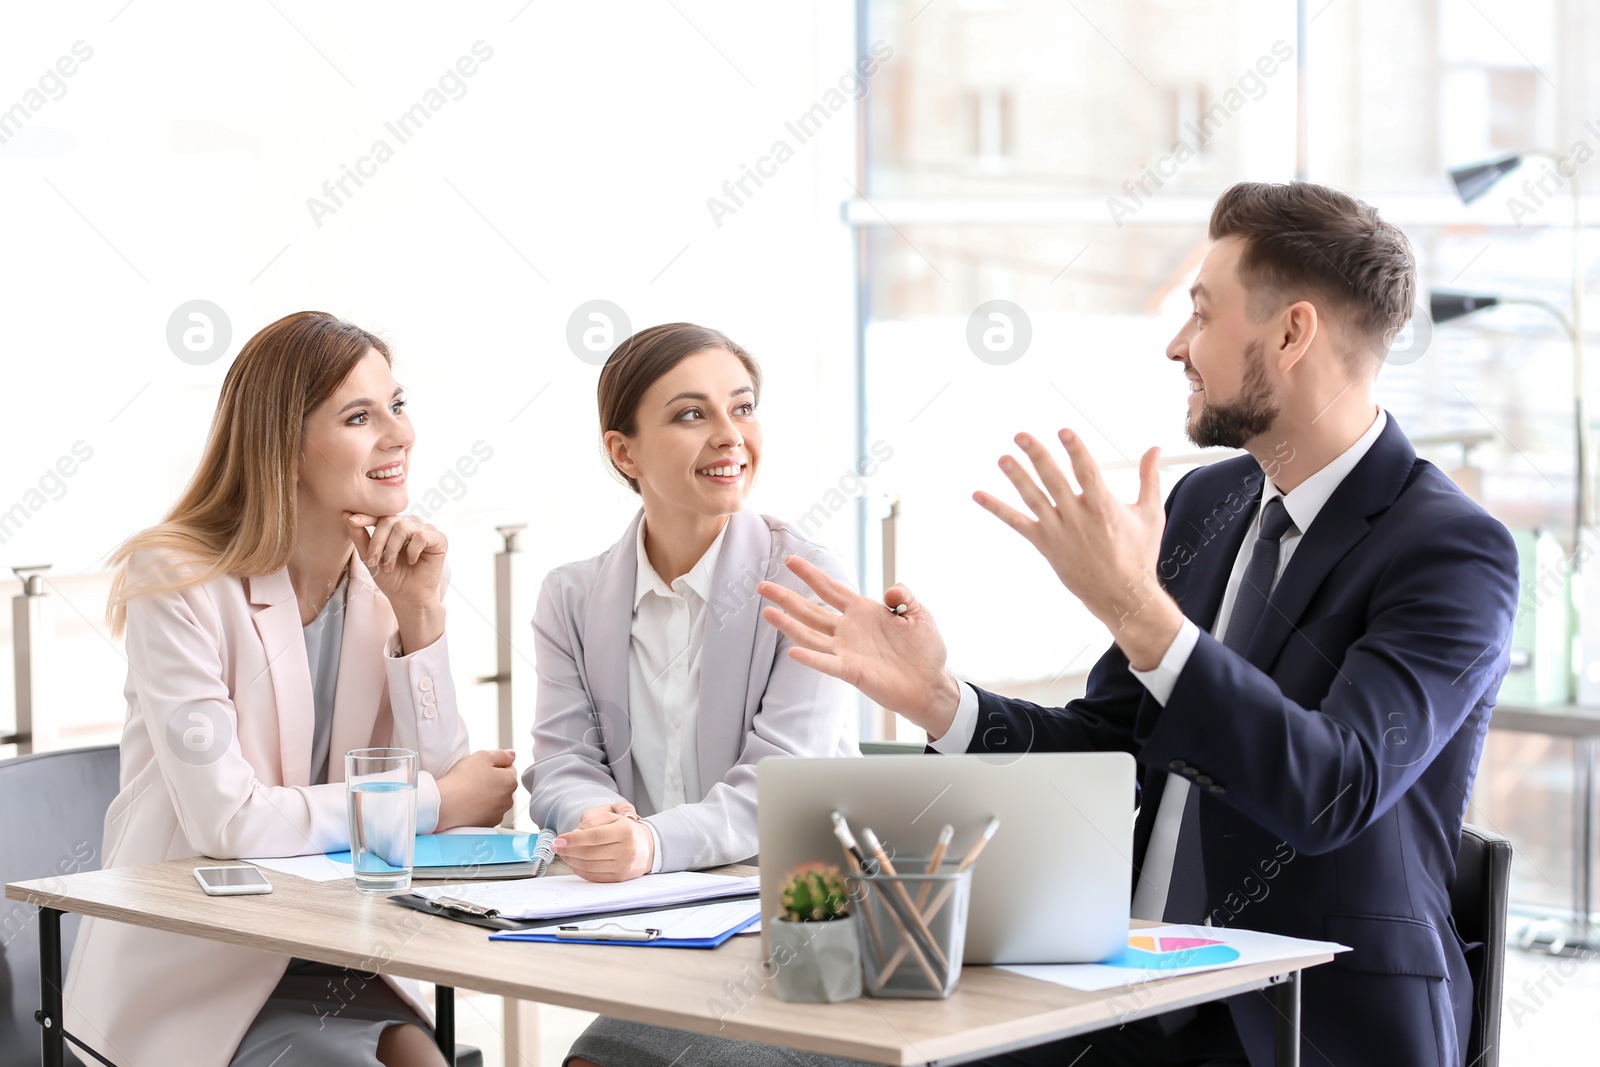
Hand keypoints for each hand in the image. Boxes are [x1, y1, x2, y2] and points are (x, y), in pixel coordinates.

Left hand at [346, 512, 446, 650]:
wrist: (407, 597)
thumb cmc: (391, 577)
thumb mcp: (369, 556)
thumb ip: (359, 536)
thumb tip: (346, 514)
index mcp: (396, 525)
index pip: (381, 515)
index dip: (367, 517)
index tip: (352, 520)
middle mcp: (411, 524)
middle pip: (390, 520)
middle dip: (378, 541)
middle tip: (374, 561)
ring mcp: (426, 530)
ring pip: (403, 526)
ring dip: (392, 549)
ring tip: (390, 565)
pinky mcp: (440, 539)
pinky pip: (421, 536)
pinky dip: (413, 550)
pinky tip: (413, 561)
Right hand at [435, 749, 516, 830]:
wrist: (444, 805)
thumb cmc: (461, 781)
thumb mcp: (482, 756)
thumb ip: (501, 754)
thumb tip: (511, 755)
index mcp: (510, 782)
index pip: (509, 768)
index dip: (493, 765)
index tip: (480, 768)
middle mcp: (508, 800)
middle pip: (502, 785)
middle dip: (491, 781)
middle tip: (473, 779)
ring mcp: (498, 814)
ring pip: (495, 800)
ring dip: (486, 796)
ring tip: (469, 792)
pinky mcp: (487, 825)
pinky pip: (486, 813)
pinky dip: (480, 809)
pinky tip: (468, 804)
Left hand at [554, 804, 654, 881]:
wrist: (648, 847)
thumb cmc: (626, 829)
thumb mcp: (613, 815)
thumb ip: (593, 820)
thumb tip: (575, 833)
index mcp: (625, 830)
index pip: (595, 836)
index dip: (574, 839)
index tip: (558, 840)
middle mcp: (627, 850)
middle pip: (589, 853)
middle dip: (568, 850)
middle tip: (556, 847)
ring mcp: (623, 866)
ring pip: (589, 866)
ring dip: (571, 860)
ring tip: (563, 854)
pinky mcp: (619, 878)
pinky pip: (594, 877)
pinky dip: (579, 870)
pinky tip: (573, 862)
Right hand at [757, 557, 962, 738]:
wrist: (932, 683)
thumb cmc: (926, 650)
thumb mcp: (919, 614)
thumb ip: (903, 596)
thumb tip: (889, 590)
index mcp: (863, 612)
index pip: (831, 588)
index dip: (810, 574)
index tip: (790, 560)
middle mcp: (849, 629)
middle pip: (811, 609)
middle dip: (786, 597)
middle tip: (762, 586)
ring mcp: (847, 650)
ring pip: (810, 634)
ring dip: (788, 624)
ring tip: (767, 612)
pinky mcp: (851, 671)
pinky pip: (826, 663)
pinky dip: (810, 658)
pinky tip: (793, 651)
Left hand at [973, 429, 1182, 669]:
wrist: (1120, 595)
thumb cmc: (1138, 554)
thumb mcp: (1149, 515)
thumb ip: (1148, 479)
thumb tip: (1155, 448)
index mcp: (1104, 508)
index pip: (1087, 474)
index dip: (1075, 451)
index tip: (1063, 431)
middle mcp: (1078, 519)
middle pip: (1054, 482)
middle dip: (1038, 457)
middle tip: (1021, 436)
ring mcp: (1058, 532)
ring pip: (1033, 500)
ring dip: (1016, 478)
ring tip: (1002, 458)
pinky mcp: (1044, 544)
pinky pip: (1017, 523)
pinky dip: (997, 509)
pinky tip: (978, 494)